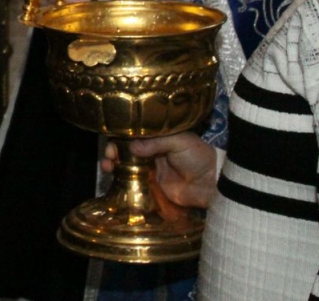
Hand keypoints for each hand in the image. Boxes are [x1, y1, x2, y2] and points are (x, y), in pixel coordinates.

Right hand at [100, 133, 217, 208]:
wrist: (211, 184)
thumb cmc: (198, 157)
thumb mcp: (180, 142)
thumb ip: (156, 142)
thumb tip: (132, 146)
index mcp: (157, 137)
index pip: (133, 133)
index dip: (120, 134)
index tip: (112, 139)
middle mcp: (150, 151)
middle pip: (124, 148)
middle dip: (112, 149)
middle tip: (108, 155)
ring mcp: (149, 168)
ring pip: (124, 163)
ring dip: (112, 163)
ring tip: (107, 166)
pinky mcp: (150, 185)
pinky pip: (131, 180)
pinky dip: (119, 178)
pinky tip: (112, 176)